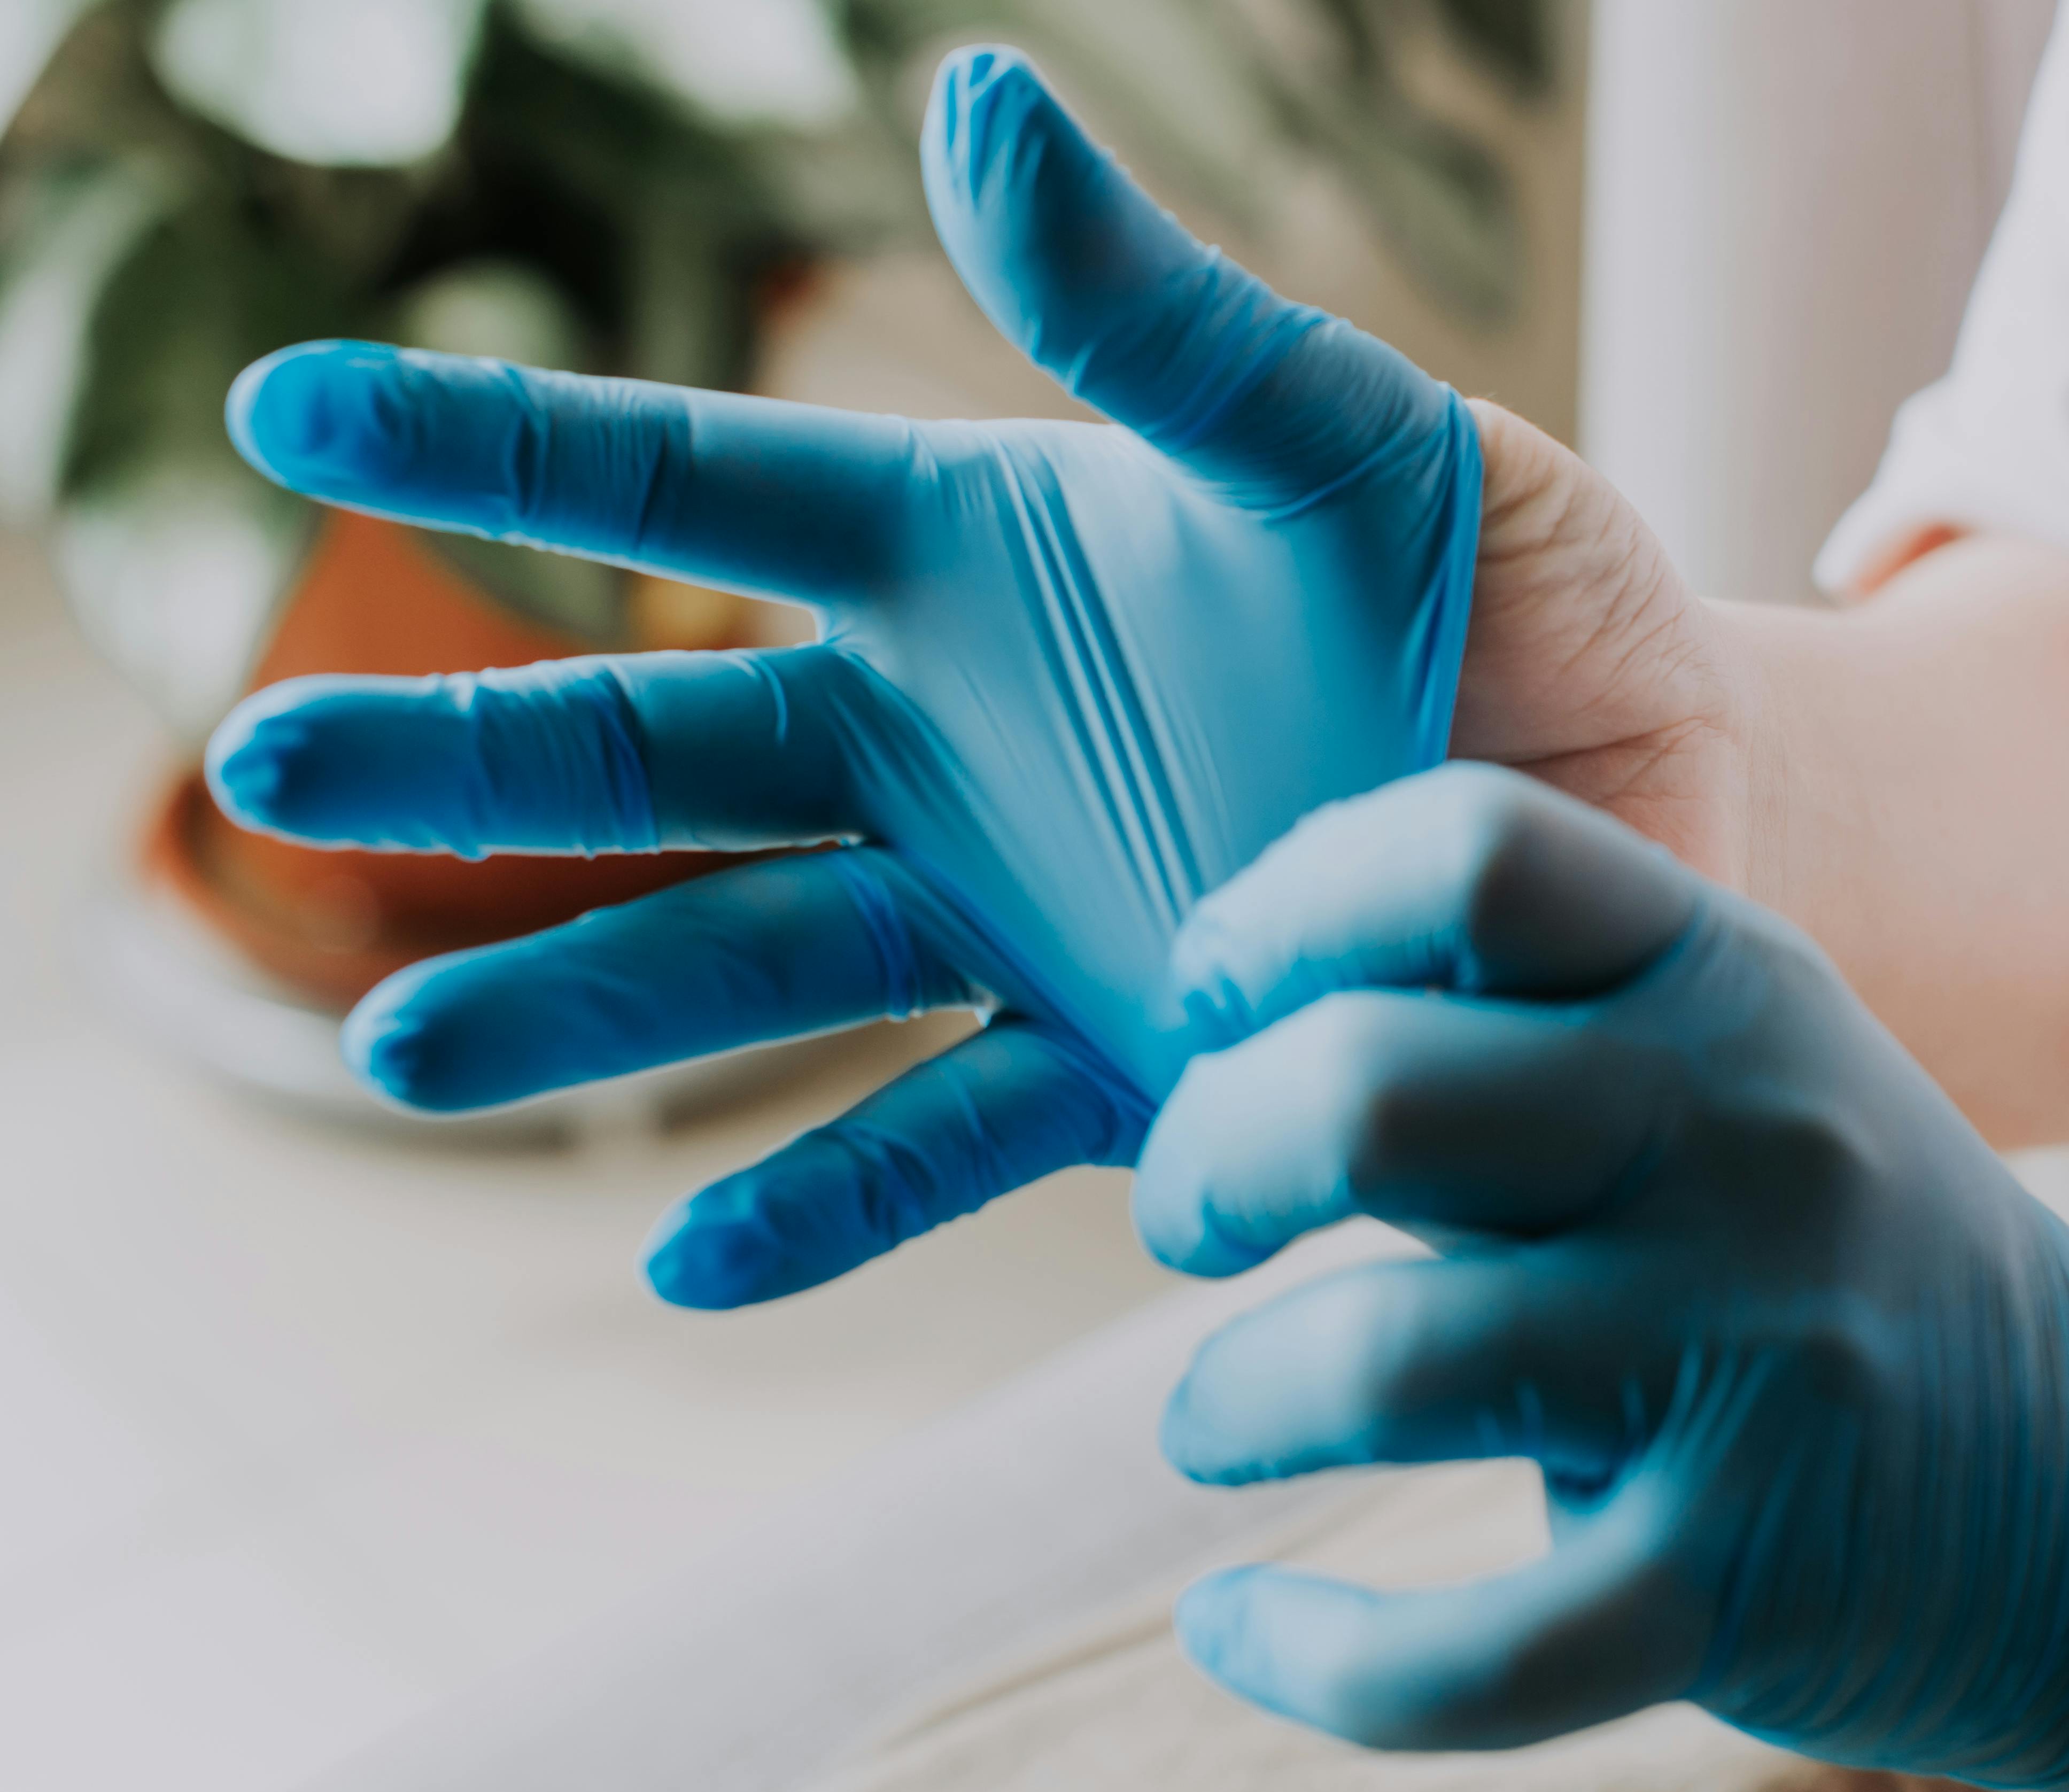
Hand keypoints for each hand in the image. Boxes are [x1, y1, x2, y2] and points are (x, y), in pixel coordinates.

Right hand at [201, 48, 1728, 1306]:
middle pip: (660, 748)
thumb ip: (1167, 322)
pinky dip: (818, 1200)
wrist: (1663, 802)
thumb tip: (973, 104)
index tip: (284, 406)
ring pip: (752, 962)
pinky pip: (935, 1142)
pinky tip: (689, 1262)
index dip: (496, 446)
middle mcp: (954, 741)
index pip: (696, 488)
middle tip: (268, 763)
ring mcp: (1013, 912)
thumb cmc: (1521, 586)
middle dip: (467, 754)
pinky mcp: (1113, 1067)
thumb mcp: (1358, 439)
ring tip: (411, 1050)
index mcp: (978, 560)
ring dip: (584, 1007)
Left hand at [1138, 765, 2068, 1791]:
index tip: (1206, 1002)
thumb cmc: (1846, 1266)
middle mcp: (1748, 1141)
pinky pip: (1457, 1656)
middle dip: (1207, 1159)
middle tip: (1185, 1219)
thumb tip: (1229, 1027)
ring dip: (1225, 1399)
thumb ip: (1524, 1033)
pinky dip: (1303, 1656)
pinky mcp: (1747, 1583)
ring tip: (1212, 1419)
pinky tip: (1238, 1627)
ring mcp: (1758, 1362)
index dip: (1278, 910)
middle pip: (1371, 1088)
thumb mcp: (1741, 1076)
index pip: (1466, 848)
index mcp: (1732, 982)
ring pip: (1378, 1364)